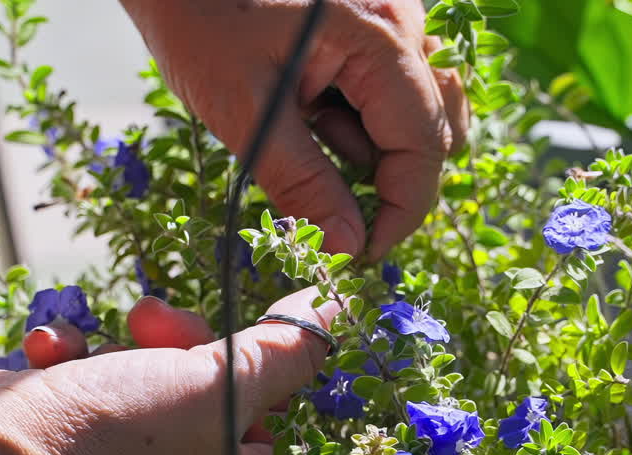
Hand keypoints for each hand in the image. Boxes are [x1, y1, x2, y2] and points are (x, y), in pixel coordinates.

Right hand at [0, 288, 338, 454]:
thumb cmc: (110, 434)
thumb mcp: (218, 387)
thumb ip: (287, 349)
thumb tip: (339, 306)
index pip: (270, 427)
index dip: (250, 374)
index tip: (228, 341)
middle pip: (209, 396)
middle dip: (180, 345)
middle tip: (152, 323)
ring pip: (150, 382)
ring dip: (124, 347)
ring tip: (98, 340)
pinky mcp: (71, 446)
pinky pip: (92, 390)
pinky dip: (74, 362)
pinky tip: (48, 355)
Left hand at [121, 0, 467, 260]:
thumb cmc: (199, 24)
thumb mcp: (246, 112)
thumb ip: (302, 183)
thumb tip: (348, 247)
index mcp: (379, 39)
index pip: (424, 146)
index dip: (402, 211)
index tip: (364, 253)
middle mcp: (403, 24)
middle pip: (432, 132)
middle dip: (386, 181)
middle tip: (330, 206)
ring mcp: (394, 23)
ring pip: (419, 115)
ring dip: (372, 149)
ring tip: (310, 134)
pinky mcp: (375, 30)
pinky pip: (395, 92)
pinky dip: (362, 121)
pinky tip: (314, 111)